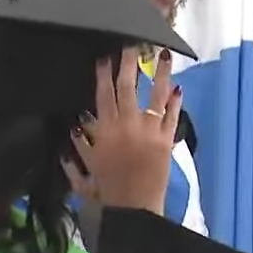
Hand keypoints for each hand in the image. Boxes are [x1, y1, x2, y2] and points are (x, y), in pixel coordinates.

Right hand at [68, 51, 179, 212]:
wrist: (134, 209)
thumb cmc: (106, 192)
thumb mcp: (84, 171)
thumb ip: (77, 149)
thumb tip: (74, 128)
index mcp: (105, 130)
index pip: (103, 93)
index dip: (104, 73)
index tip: (106, 56)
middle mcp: (127, 124)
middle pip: (127, 86)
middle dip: (129, 62)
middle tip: (133, 43)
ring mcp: (150, 130)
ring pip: (155, 94)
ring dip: (159, 72)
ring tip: (163, 54)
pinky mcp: (167, 140)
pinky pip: (172, 115)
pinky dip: (175, 101)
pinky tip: (178, 87)